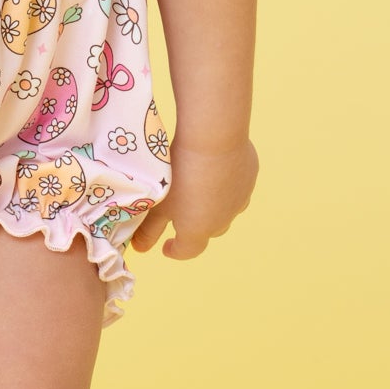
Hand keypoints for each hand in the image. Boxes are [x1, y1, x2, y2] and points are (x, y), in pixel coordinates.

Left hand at [129, 137, 258, 258]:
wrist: (215, 138)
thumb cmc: (180, 173)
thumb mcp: (158, 203)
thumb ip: (149, 229)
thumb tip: (139, 248)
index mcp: (199, 230)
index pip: (188, 250)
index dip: (176, 250)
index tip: (166, 246)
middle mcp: (224, 220)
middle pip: (209, 230)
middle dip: (196, 226)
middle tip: (180, 213)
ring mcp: (240, 198)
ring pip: (227, 210)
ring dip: (214, 206)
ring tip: (199, 190)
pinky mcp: (250, 177)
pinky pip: (237, 188)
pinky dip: (226, 185)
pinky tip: (216, 170)